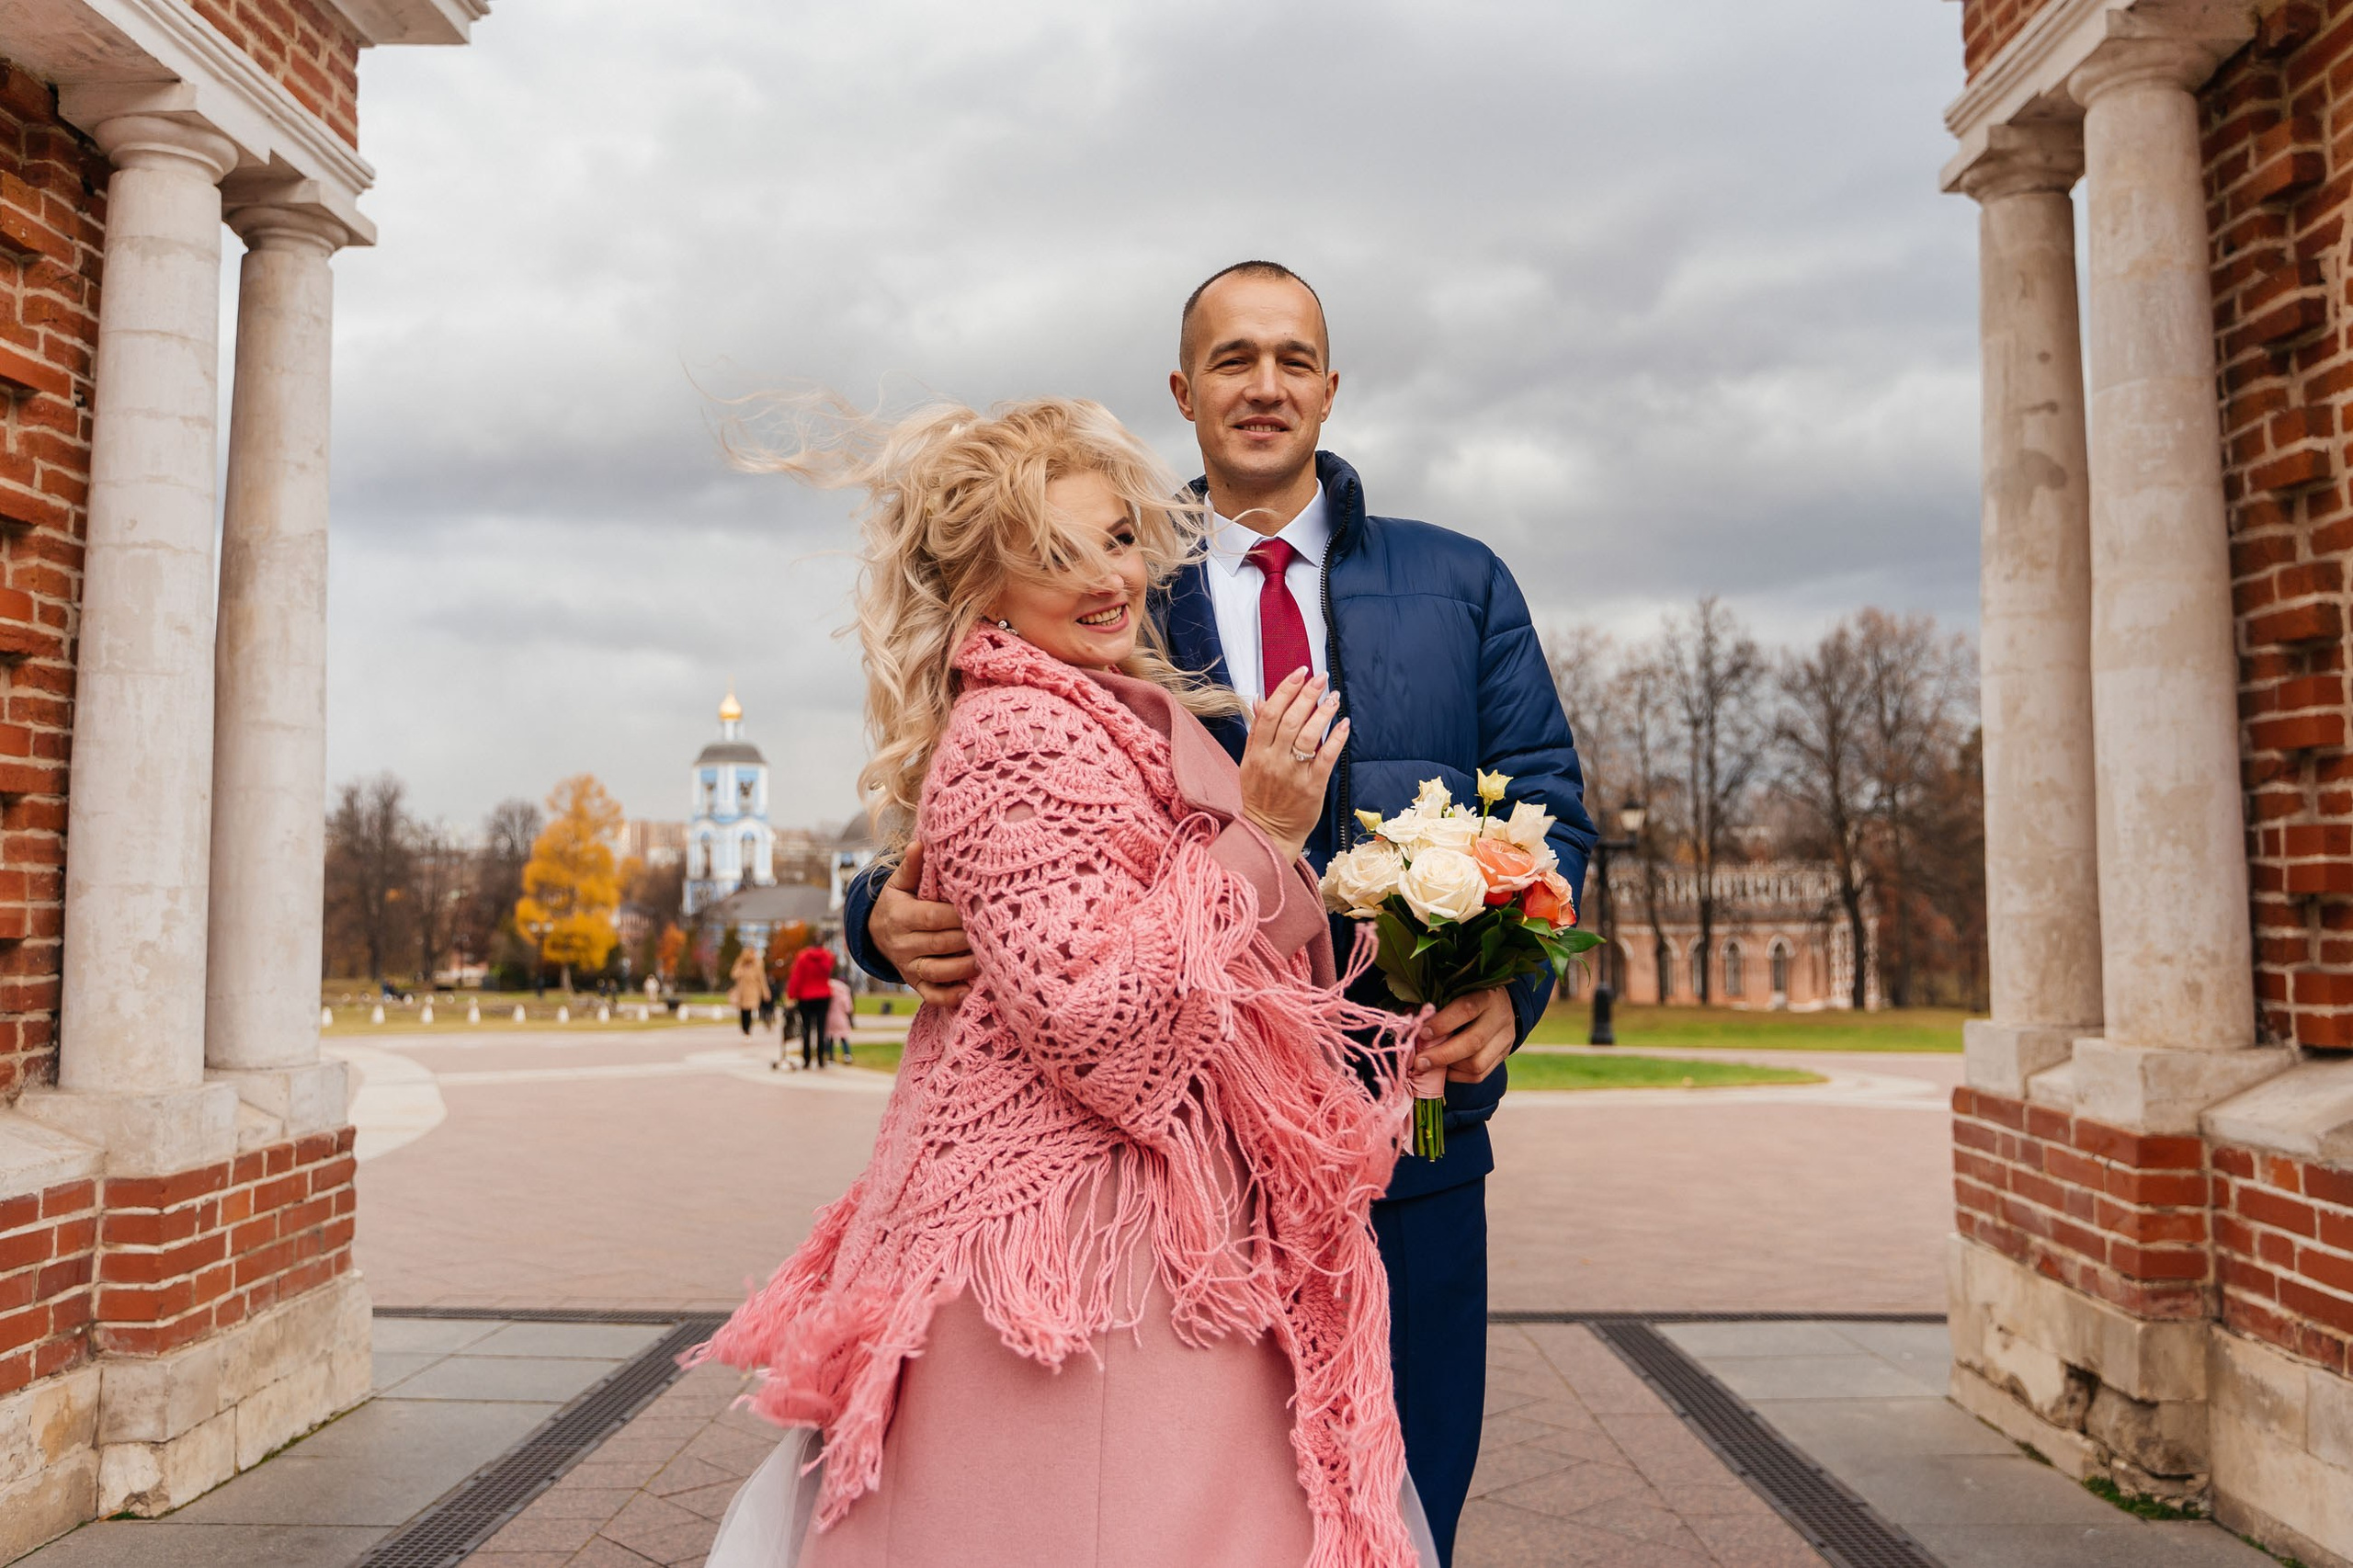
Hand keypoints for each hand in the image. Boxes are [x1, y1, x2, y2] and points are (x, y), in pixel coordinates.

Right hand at [871, 843, 974, 1007]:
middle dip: (969, 939)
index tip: (983, 907)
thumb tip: (919, 844)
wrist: (875, 933)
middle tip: (997, 932)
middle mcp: (902, 944)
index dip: (958, 915)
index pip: (933, 916)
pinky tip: (969, 991)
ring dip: (964, 967)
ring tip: (990, 959)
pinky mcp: (915, 982)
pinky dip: (949, 997)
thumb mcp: (899, 884)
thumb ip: (912, 867)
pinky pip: (931, 994)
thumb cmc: (898, 902)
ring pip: (938, 971)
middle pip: (941, 943)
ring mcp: (908, 966)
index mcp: (901, 916)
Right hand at [1237, 670, 1348, 860]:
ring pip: (1308, 736)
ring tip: (1334, 697)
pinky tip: (1343, 724)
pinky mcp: (1311, 787)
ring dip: (1323, 712)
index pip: (1270, 713)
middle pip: (1290, 719)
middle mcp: (1273, 761)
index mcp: (1256, 752)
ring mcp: (1292, 774)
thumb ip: (1256, 731)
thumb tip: (1260, 700)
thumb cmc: (1261, 796)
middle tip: (1321, 678)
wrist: (1268, 832)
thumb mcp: (1249, 762)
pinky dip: (1335, 739)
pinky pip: (1325, 758)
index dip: (1285, 690)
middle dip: (1308, 694)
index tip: (1300, 674)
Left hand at [1417, 987, 1515, 1084]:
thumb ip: (1438, 1008)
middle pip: (1473, 1042)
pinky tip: (1445, 1069)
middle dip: (1442, 1055)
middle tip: (1419, 1062)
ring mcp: (1505, 1039)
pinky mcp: (1503, 1055)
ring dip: (1449, 1068)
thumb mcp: (1457, 993)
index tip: (1422, 1033)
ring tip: (1431, 1065)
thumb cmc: (1468, 995)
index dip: (1442, 1024)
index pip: (1466, 1010)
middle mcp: (1499, 1018)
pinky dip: (1458, 1075)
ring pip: (1477, 1064)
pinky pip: (1480, 1075)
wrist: (1501, 1004)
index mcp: (1486, 996)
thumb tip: (1412, 1027)